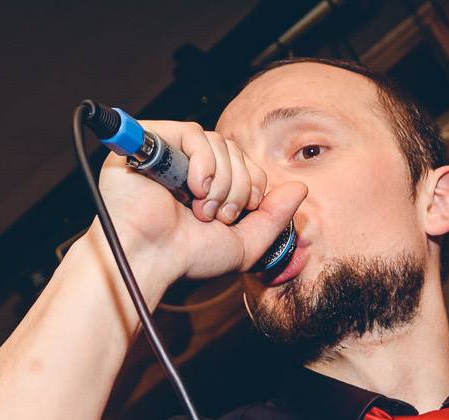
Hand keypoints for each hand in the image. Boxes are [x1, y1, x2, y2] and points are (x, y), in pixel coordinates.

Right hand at [88, 121, 306, 285]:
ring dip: (221, 179)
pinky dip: (204, 161)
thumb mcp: (244, 243)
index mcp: (206, 186)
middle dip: (237, 186)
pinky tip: (193, 188)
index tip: (240, 213)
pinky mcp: (148, 141)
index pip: (244, 164)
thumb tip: (300, 188)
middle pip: (233, 151)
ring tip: (202, 207)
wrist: (151, 259)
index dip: (252, 184)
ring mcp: (167, 152)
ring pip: (217, 142)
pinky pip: (193, 132)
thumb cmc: (187, 256)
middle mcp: (186, 167)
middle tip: (219, 215)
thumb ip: (274, 217)